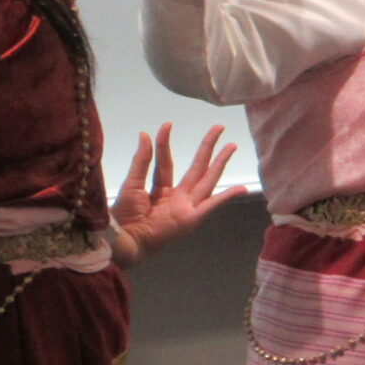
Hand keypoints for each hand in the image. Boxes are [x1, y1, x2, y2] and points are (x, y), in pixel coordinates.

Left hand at [109, 123, 246, 267]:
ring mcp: (186, 207)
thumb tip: (145, 134)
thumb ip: (141, 160)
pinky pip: (212, 205)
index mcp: (159, 190)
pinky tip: (242, 188)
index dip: (165, 144)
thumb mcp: (131, 183)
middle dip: (207, 147)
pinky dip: (227, 197)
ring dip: (220, 162)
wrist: (123, 239)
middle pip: (196, 168)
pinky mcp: (192, 218)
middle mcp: (176, 197)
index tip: (167, 124)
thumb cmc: (123, 215)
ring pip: (207, 180)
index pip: (166, 162)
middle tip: (219, 128)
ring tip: (232, 146)